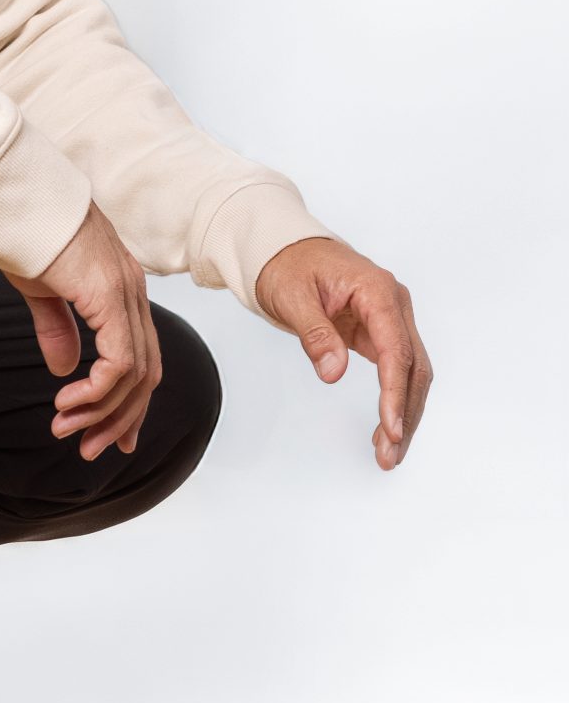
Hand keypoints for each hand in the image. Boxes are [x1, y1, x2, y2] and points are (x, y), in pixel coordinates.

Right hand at [0, 201, 161, 461]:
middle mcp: (132, 293)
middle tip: (90, 449)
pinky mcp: (108, 297)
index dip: (127, 402)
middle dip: (119, 418)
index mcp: (120, 290)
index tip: (108, 436)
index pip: (139, 357)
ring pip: (134, 374)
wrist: (11, 199)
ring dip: (102, 411)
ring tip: (66, 428)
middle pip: (146, 373)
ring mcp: (124, 294)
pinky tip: (68, 400)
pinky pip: (119, 360)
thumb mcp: (40, 290)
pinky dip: (98, 390)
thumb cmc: (21, 234)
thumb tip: (64, 369)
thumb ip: (57, 328)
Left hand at [253, 236, 432, 469]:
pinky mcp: (381, 332)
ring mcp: (391, 319)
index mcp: (377, 291)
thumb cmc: (289, 265)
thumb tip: (333, 373)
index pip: (396, 349)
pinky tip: (387, 429)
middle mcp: (394, 304)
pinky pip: (396, 370)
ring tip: (388, 454)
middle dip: (405, 413)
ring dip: (405, 412)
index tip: (391, 427)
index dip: (394, 392)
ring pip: (412, 372)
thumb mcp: (292, 297)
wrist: (287, 249)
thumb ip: (315, 335)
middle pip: (414, 366)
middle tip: (389, 454)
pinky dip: (394, 400)